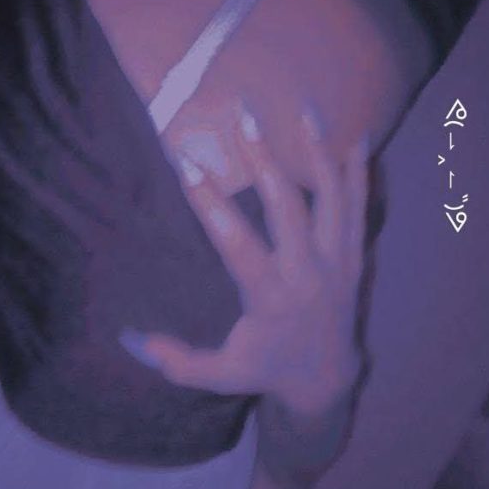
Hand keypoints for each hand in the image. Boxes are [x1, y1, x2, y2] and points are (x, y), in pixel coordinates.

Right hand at [121, 104, 368, 417]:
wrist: (326, 378)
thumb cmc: (265, 369)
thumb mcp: (219, 374)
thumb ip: (176, 360)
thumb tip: (129, 339)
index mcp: (271, 299)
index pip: (238, 245)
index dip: (211, 204)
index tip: (186, 164)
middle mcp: (309, 275)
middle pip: (288, 208)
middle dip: (263, 159)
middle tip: (244, 115)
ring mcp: (337, 262)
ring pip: (331, 199)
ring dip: (317, 152)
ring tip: (304, 109)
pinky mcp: (355, 256)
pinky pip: (360, 208)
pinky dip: (358, 173)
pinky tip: (356, 137)